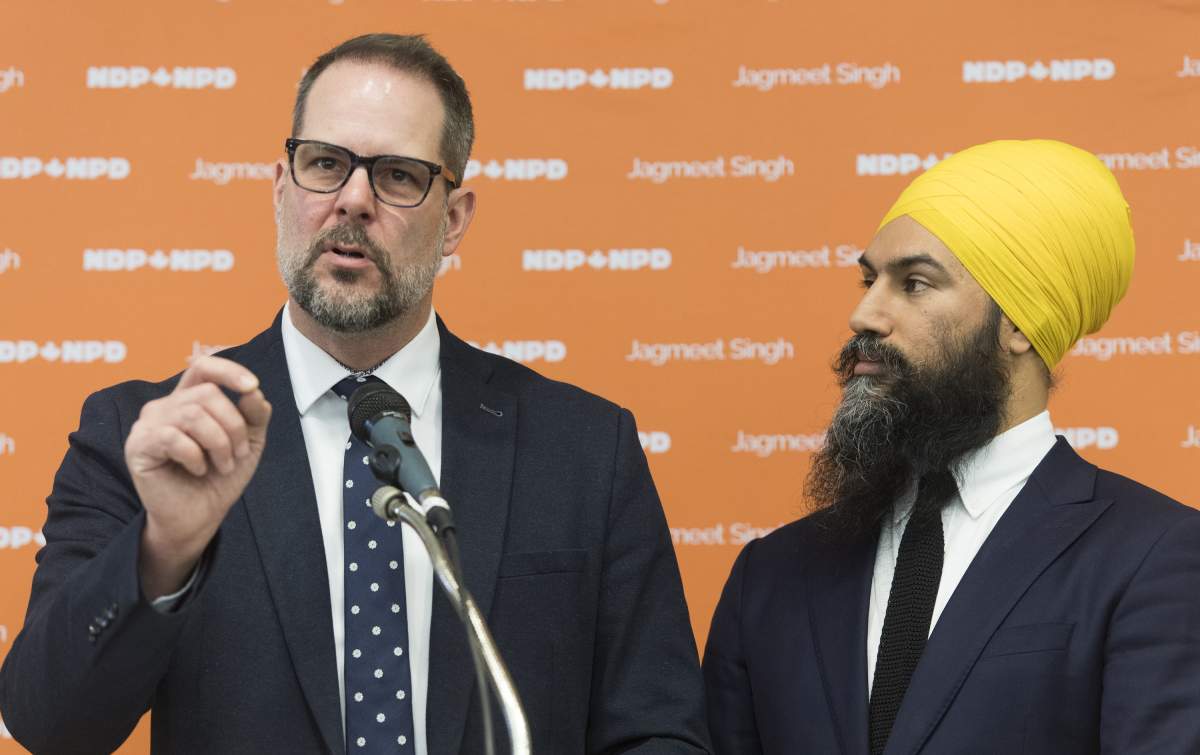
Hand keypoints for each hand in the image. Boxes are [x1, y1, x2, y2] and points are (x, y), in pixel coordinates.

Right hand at [125, 356, 271, 598]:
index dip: (229, 370)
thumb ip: (254, 415)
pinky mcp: (138, 446)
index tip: (252, 387)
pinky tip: (198, 470)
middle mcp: (166, 406)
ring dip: (219, 443)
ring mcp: (148, 424)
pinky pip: (172, 437)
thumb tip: (254, 392)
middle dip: (233, 425)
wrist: (200, 516)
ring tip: (223, 464)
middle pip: (207, 393)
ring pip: (192, 414)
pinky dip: (195, 456)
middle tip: (238, 454)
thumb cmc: (219, 477)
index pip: (203, 367)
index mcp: (190, 399)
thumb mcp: (248, 442)